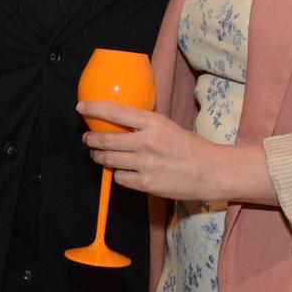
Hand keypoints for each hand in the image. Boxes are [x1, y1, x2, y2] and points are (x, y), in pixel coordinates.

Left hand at [78, 100, 276, 205]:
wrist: (210, 171)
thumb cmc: (188, 145)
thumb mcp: (166, 124)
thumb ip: (143, 123)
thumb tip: (119, 119)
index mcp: (152, 121)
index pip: (115, 111)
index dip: (94, 108)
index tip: (81, 107)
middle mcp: (146, 141)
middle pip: (106, 139)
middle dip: (92, 139)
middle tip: (87, 138)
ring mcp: (145, 164)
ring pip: (110, 159)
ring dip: (99, 156)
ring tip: (97, 154)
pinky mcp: (147, 184)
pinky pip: (121, 178)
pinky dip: (118, 174)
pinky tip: (120, 171)